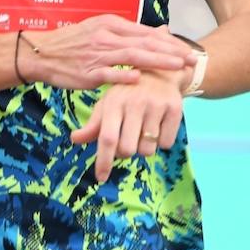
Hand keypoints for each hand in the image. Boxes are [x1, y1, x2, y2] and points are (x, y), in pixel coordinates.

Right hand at [25, 18, 196, 90]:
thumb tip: (158, 32)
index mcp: (110, 25)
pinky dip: (124, 75)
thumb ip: (128, 33)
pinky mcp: (87, 72)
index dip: (169, 42)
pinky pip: (108, 73)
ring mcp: (97, 54)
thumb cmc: (72, 44)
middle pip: (145, 43)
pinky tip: (140, 78)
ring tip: (177, 67)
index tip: (188, 49)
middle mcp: (106, 36)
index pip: (146, 33)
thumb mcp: (99, 30)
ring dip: (157, 61)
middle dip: (171, 51)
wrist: (40, 53)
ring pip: (132, 56)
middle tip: (192, 59)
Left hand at [69, 72, 185, 181]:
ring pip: (148, 149)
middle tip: (128, 139)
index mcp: (113, 103)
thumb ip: (93, 125)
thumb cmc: (127, 94)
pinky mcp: (175, 109)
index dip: (104, 161)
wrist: (159, 71)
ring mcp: (156, 105)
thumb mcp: (107, 104)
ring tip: (144, 130)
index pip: (107, 138)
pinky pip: (167, 144)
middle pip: (128, 149)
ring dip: (144, 148)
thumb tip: (74, 140)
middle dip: (126, 152)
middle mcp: (134, 103)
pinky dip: (162, 142)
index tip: (101, 178)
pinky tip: (159, 125)